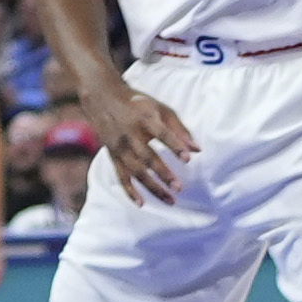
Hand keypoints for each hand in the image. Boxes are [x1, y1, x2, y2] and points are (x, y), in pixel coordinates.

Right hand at [91, 80, 202, 206]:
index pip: (161, 133)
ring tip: (170, 200)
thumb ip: (179, 128)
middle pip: (147, 156)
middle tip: (179, 187)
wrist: (103, 98)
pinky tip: (141, 203)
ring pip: (136, 171)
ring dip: (152, 187)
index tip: (188, 159)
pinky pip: (121, 176)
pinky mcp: (113, 155)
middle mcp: (130, 134)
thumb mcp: (160, 108)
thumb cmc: (138, 104)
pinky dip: (129, 191)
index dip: (174, 145)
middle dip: (163, 173)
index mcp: (144, 118)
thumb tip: (197, 150)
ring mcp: (120, 147)